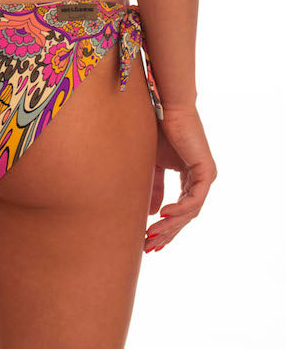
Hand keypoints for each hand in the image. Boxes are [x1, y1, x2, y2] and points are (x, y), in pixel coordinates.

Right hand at [144, 105, 216, 252]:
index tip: (149, 242)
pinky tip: (163, 215)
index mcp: (190, 178)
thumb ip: (155, 188)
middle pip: (185, 216)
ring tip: (151, 234)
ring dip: (171, 225)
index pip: (181, 211)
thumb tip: (153, 214)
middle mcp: (200, 179)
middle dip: (166, 233)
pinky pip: (194, 199)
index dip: (166, 228)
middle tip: (148, 246)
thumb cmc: (158, 130)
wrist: (166, 107)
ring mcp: (205, 176)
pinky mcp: (206, 171)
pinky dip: (179, 209)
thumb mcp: (153, 165)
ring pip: (190, 212)